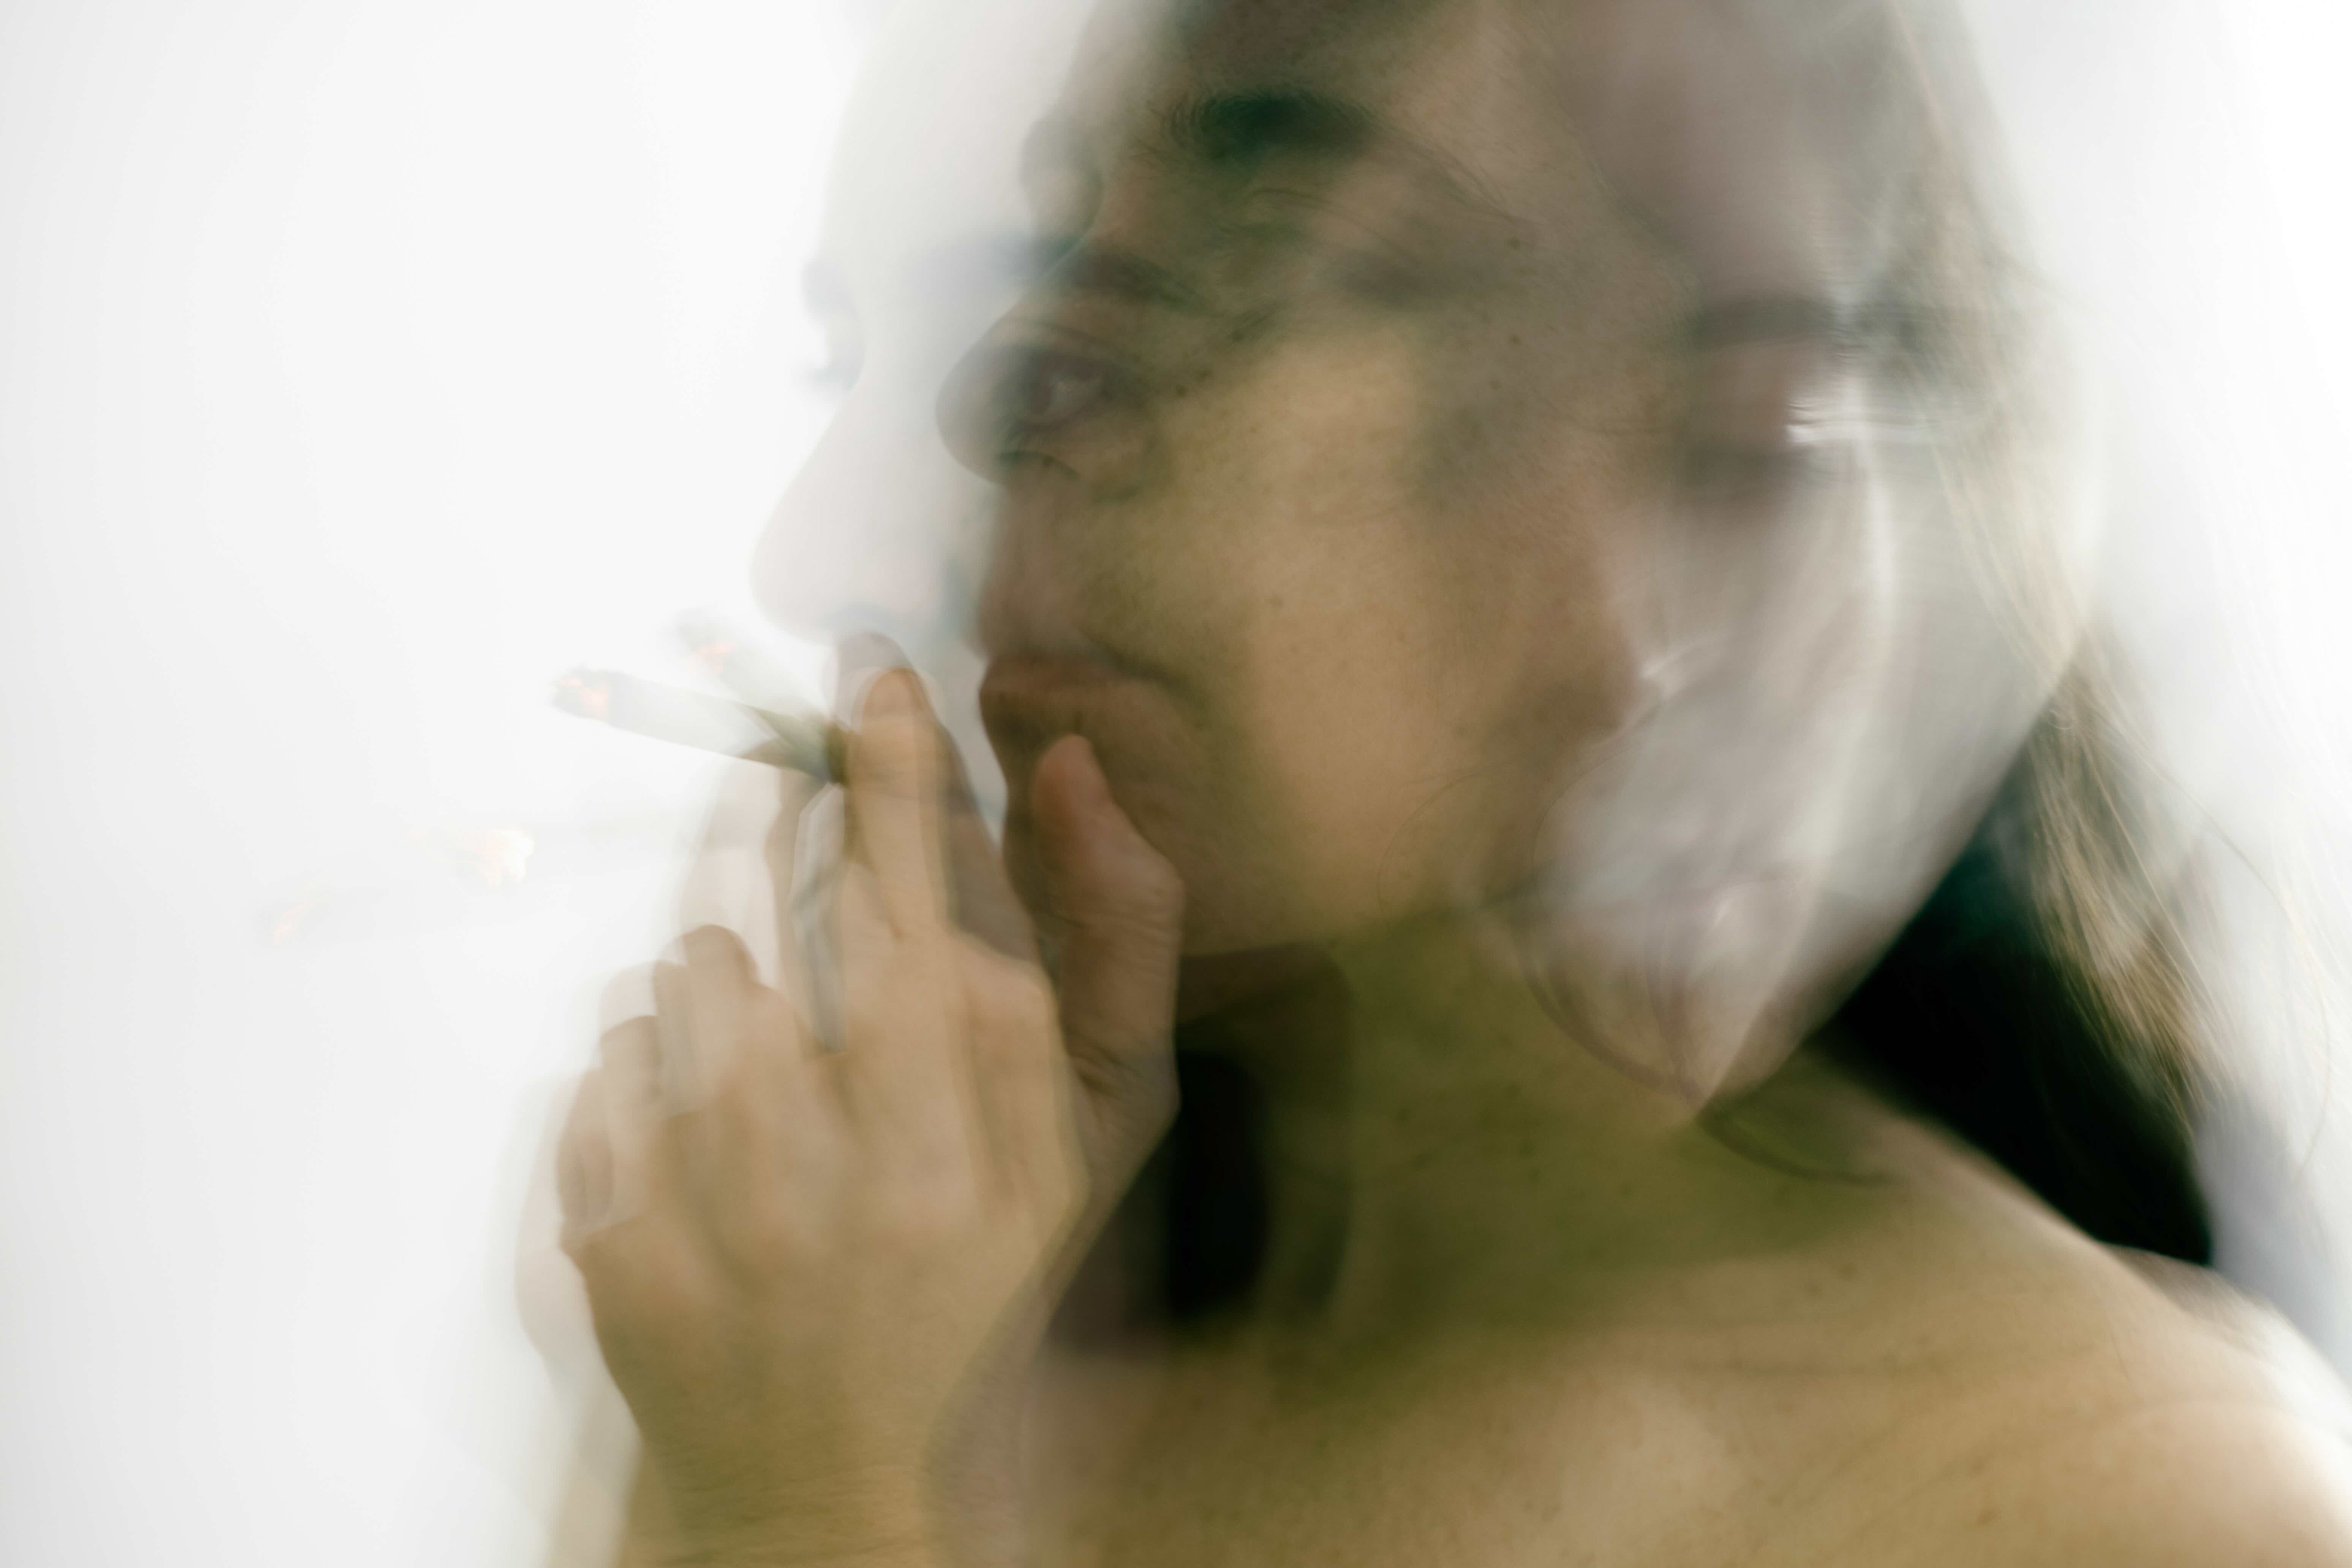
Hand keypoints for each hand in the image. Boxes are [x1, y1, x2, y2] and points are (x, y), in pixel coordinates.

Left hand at [556, 667, 1183, 1563]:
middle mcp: (840, 1144)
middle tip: (781, 773)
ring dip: (719, 971)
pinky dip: (645, 1071)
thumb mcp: (1099, 1140)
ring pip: (682, 975)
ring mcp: (713, 1200)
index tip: (874, 671)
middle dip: (774, 810)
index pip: (921, 879)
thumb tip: (1069, 768)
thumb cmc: (980, 1294)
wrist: (833, 1485)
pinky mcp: (616, 1244)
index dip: (894, 762)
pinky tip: (704, 1128)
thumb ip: (1114, 945)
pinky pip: (603, 1072)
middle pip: (777, 899)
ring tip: (769, 1039)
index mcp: (975, 1114)